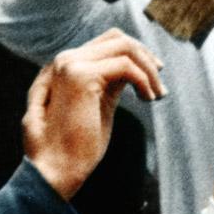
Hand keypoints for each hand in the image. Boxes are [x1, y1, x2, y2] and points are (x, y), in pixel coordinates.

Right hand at [23, 29, 164, 199]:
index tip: (154, 73)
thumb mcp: (97, 104)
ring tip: (158, 94)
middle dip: (145, 56)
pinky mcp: (79, 75)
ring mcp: (70, 64)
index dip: (136, 53)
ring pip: (125, 47)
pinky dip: (144, 79)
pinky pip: (125, 65)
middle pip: (118, 38)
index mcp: (66, 66)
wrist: (54, 174)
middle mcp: (65, 59)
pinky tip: (149, 98)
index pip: (108, 42)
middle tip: (160, 83)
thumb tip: (134, 66)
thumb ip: (109, 81)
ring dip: (148, 68)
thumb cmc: (75, 147)